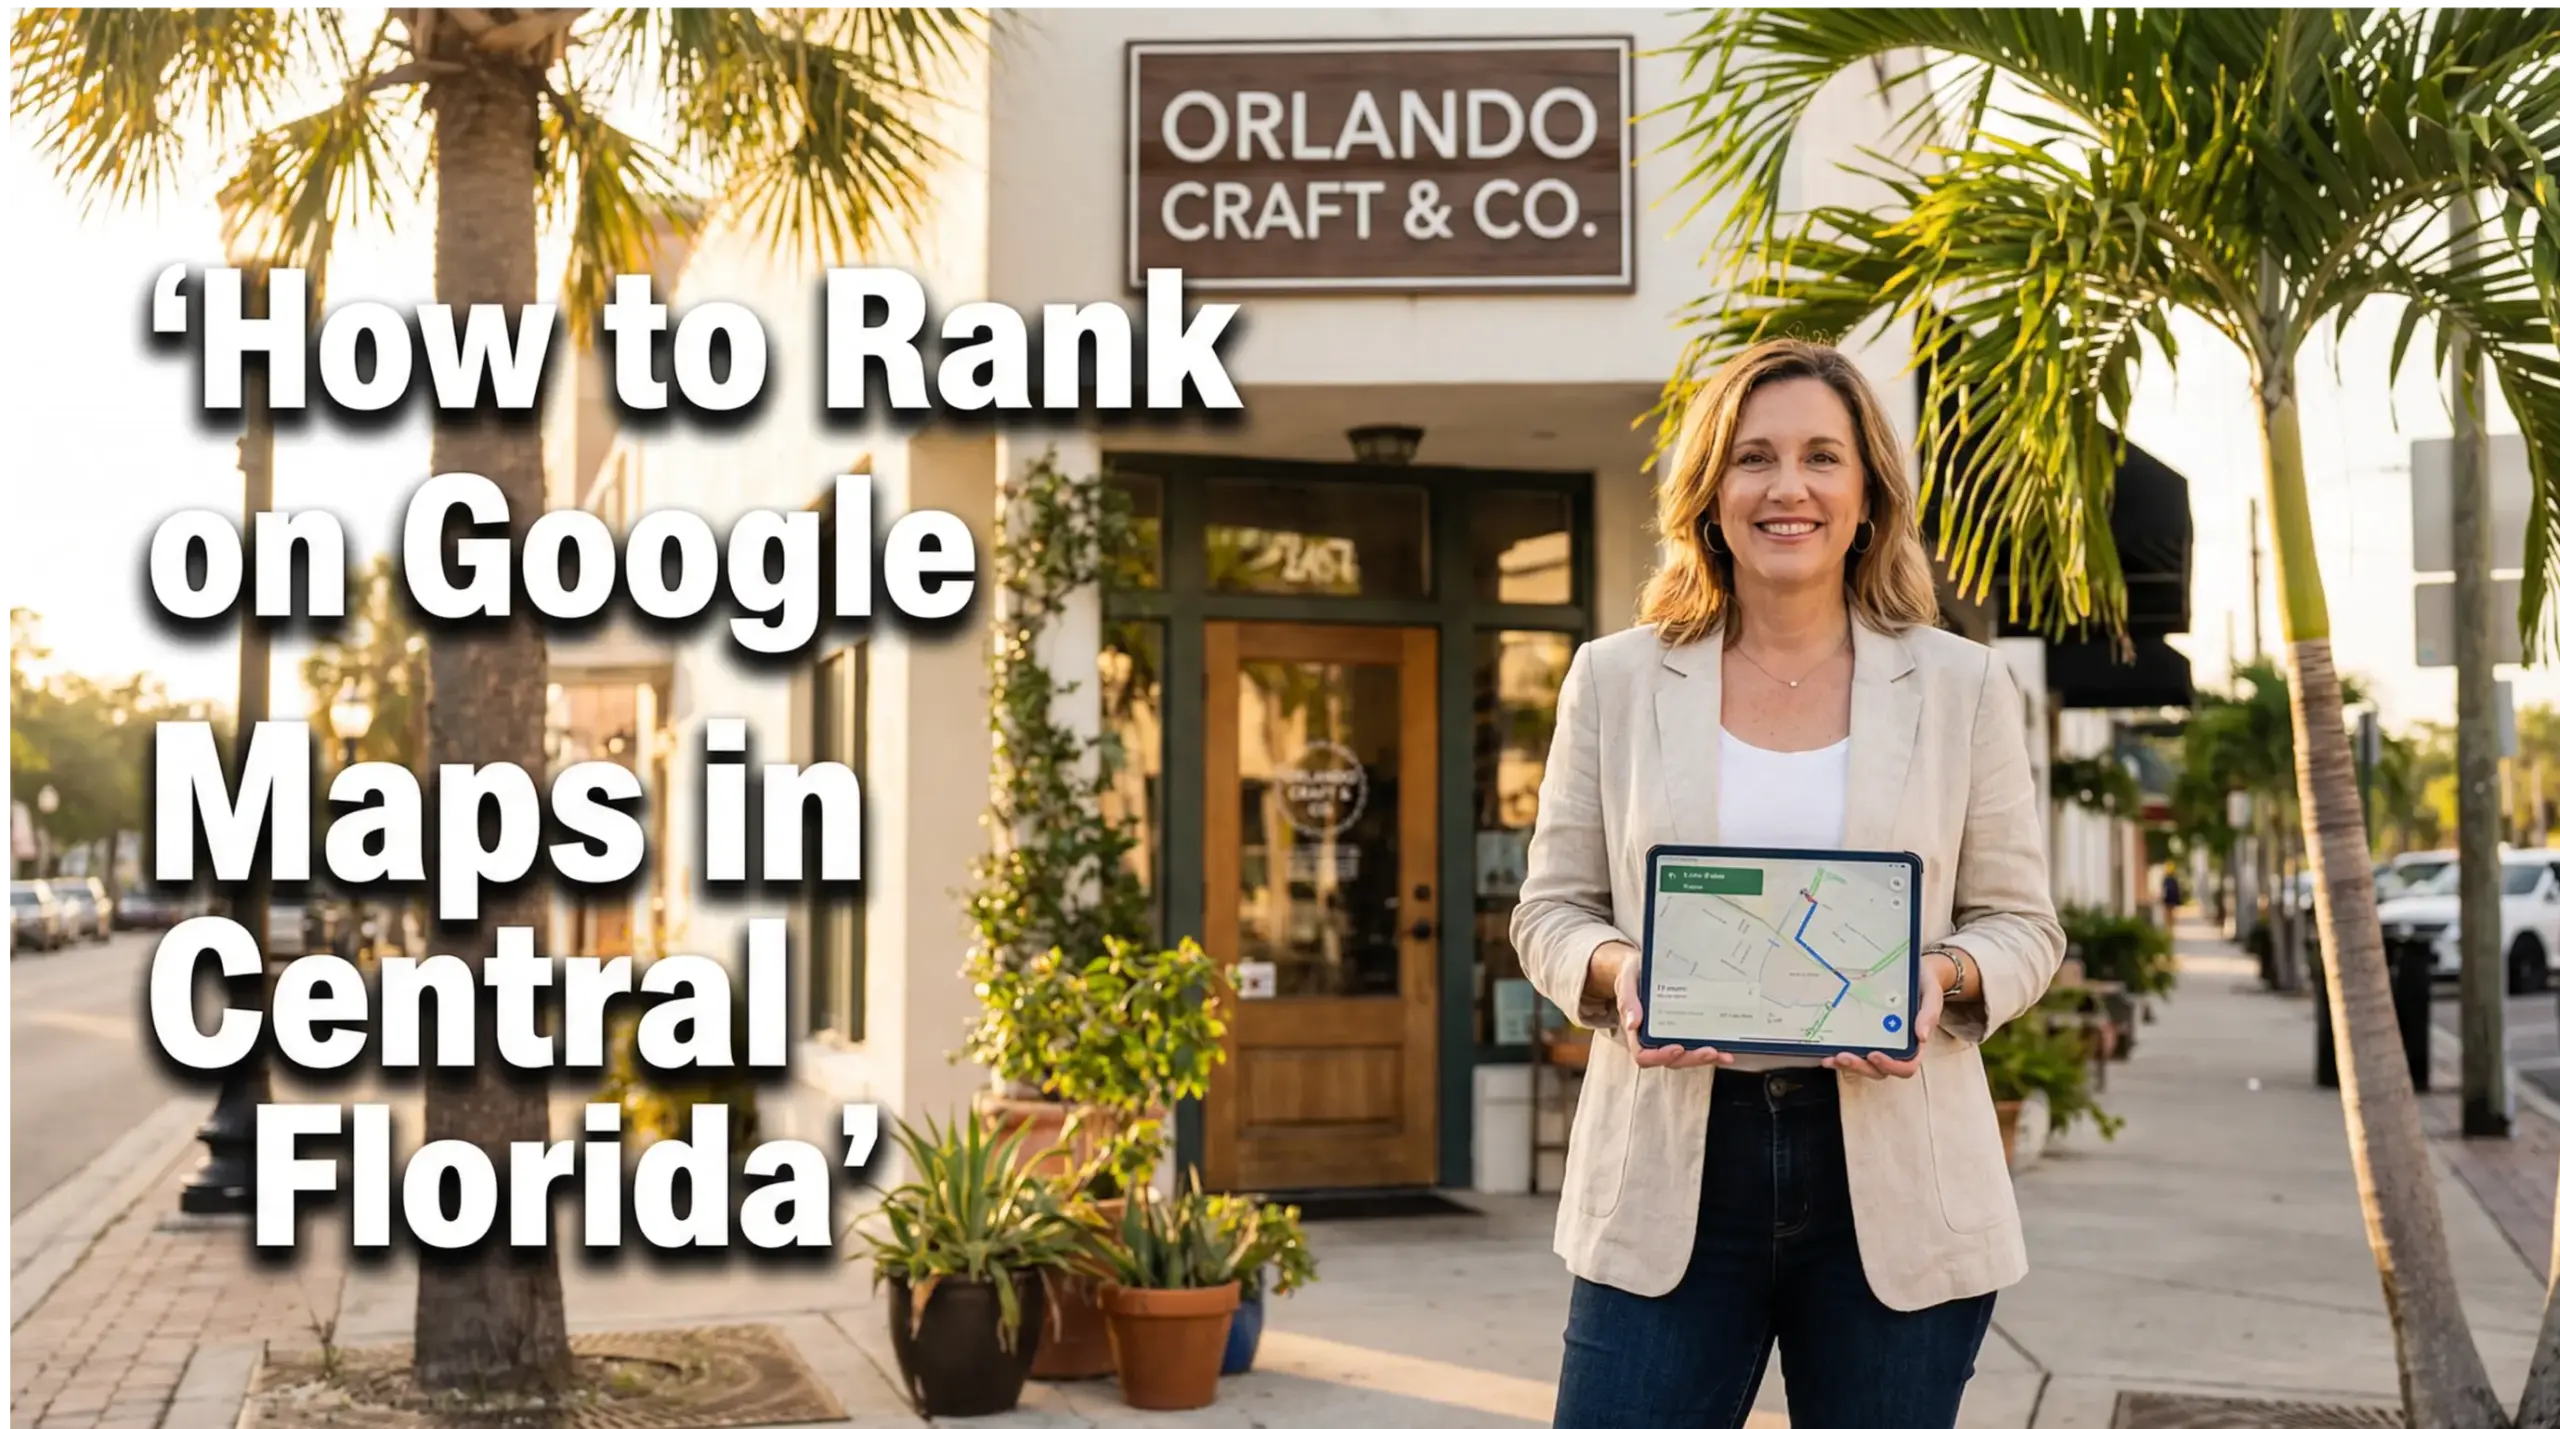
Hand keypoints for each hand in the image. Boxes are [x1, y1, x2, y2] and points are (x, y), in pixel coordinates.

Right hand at [1605, 943, 1735, 1069]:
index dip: (1661, 1056)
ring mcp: (1670, 1036)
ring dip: (1705, 1058)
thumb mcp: (1627, 981)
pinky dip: (1712, 1048)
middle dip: (1692, 1058)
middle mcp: (1654, 1039)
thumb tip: (1632, 1024)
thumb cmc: (1633, 974)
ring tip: (1724, 1054)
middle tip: (1710, 1052)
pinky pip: (1696, 1044)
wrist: (1642, 966)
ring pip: (1687, 1056)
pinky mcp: (1685, 1030)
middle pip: (1672, 1060)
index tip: (1677, 1048)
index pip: (1644, 1055)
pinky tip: (1726, 1047)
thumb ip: (1628, 1000)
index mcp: (1637, 1031)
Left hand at [1825, 951, 1946, 1080]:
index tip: (1874, 1054)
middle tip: (1843, 1056)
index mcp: (1914, 1044)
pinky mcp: (1864, 1034)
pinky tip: (1825, 1051)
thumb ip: (1929, 1014)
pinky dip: (1839, 1054)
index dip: (1890, 1066)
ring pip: (1864, 1064)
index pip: (1906, 1067)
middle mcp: (1895, 1048)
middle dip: (1860, 1067)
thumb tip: (1922, 1036)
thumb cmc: (1924, 984)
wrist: (1915, 971)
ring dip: (1847, 1065)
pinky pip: (1853, 1050)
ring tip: (1831, 1057)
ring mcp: (1879, 1043)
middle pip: (1879, 1070)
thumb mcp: (1931, 995)